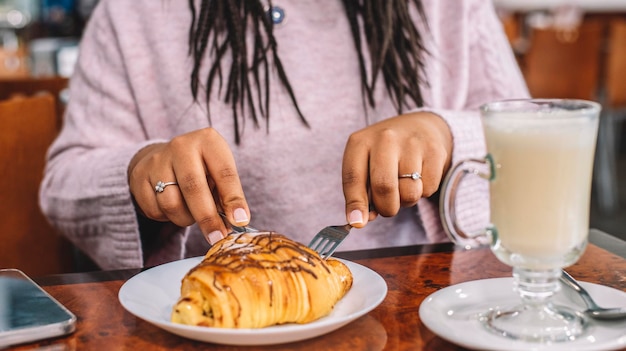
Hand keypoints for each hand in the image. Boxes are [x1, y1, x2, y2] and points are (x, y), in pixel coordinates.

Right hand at [128, 127, 249, 243]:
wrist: (164, 158)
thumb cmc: (202, 170)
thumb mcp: (219, 174)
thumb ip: (227, 196)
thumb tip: (236, 222)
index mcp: (208, 141)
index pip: (224, 172)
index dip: (233, 199)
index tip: (240, 221)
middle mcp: (181, 146)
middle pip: (194, 188)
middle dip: (208, 218)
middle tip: (218, 237)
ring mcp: (157, 161)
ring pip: (171, 203)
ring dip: (185, 218)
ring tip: (192, 213)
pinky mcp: (139, 177)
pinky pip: (154, 210)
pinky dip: (167, 217)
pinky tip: (174, 207)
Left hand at [342, 112, 452, 226]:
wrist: (419, 127)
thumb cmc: (384, 154)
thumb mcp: (364, 165)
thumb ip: (359, 193)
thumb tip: (360, 221)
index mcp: (360, 142)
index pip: (353, 177)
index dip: (355, 204)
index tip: (358, 223)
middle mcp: (385, 138)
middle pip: (384, 187)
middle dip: (386, 207)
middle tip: (388, 207)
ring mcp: (412, 142)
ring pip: (409, 193)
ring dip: (406, 201)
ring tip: (404, 186)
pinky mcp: (435, 151)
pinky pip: (429, 189)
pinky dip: (424, 192)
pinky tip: (419, 177)